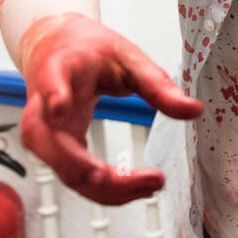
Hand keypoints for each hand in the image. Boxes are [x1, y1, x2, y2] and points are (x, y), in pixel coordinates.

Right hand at [18, 12, 203, 204]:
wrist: (55, 49)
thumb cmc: (87, 51)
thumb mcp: (128, 58)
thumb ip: (158, 85)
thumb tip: (194, 110)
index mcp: (58, 68)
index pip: (50, 81)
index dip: (53, 93)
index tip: (60, 107)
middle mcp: (43, 105)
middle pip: (55, 145)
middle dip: (97, 172)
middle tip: (147, 179)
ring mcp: (45, 131)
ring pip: (65, 171)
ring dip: (107, 188)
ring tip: (149, 186)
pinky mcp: (55, 148)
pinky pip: (76, 176)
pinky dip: (107, 188)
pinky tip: (138, 188)